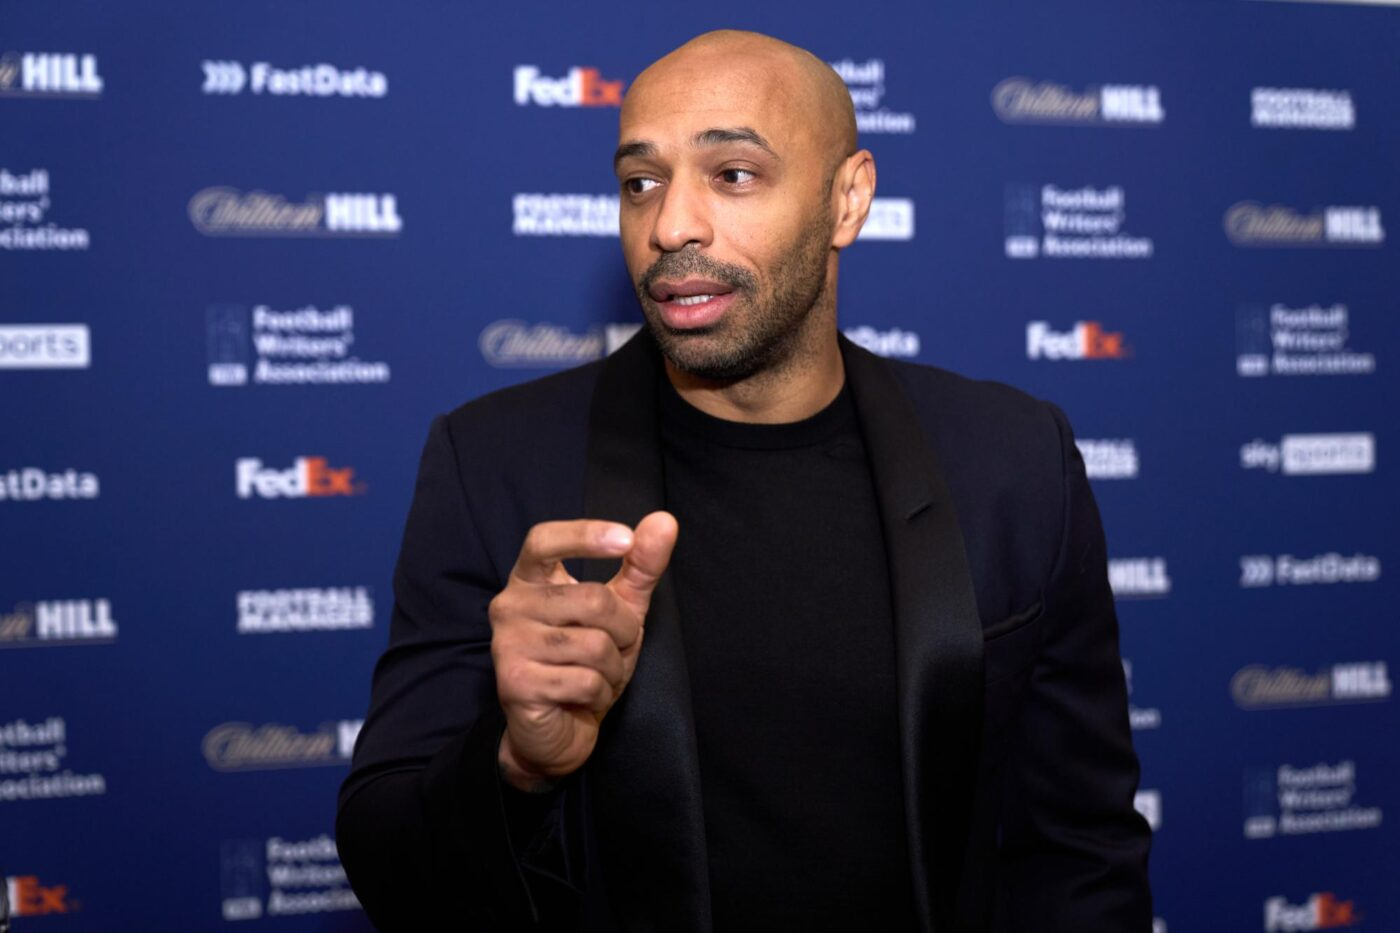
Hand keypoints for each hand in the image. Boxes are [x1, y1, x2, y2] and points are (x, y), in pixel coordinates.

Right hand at [489, 512, 678, 790]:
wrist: (558, 729)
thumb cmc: (586, 661)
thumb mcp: (621, 610)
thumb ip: (640, 566)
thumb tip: (665, 520)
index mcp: (529, 579)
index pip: (544, 540)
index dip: (584, 535)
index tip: (626, 539)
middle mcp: (509, 605)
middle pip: (593, 599)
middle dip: (624, 630)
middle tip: (615, 649)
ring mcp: (507, 644)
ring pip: (594, 643)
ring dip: (614, 666)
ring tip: (598, 674)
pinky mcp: (514, 682)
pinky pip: (584, 680)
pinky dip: (600, 692)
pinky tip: (583, 697)